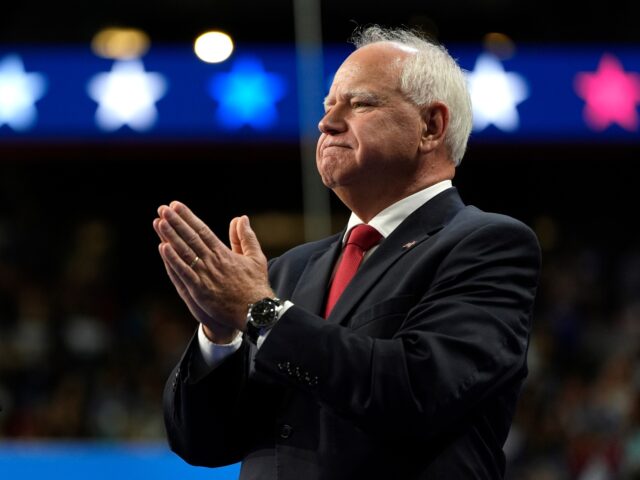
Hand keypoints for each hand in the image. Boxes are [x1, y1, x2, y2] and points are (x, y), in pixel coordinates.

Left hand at [153, 201, 273, 342]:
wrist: (256, 311)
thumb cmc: (256, 285)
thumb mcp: (255, 257)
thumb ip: (245, 237)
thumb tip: (241, 218)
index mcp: (224, 253)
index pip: (202, 230)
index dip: (188, 217)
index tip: (176, 206)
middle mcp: (212, 262)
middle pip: (191, 238)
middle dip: (176, 222)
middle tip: (163, 209)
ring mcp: (205, 276)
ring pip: (184, 252)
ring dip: (171, 236)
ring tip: (159, 222)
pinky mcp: (200, 290)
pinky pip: (183, 272)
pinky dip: (173, 260)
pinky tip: (163, 248)